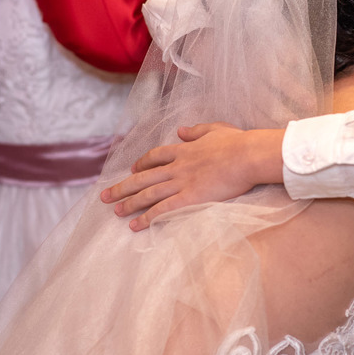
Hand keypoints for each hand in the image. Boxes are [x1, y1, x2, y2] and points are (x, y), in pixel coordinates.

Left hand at [100, 123, 284, 230]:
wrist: (247, 156)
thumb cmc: (238, 143)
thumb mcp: (215, 129)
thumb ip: (196, 130)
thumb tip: (181, 130)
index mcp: (183, 150)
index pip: (155, 157)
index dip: (141, 164)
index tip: (132, 170)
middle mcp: (176, 166)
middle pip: (143, 177)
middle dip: (123, 187)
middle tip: (106, 196)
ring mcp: (181, 183)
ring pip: (148, 194)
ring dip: (129, 203)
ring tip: (115, 212)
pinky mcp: (189, 199)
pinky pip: (162, 210)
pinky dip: (146, 218)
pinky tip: (135, 226)